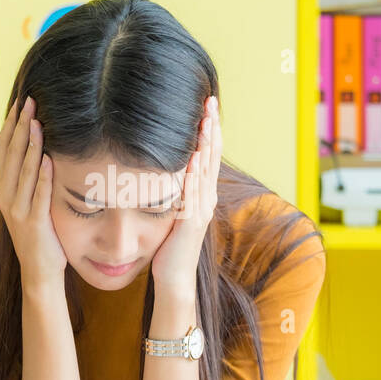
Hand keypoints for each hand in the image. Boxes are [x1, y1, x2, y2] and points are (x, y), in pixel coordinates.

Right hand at [0, 96, 66, 289]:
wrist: (39, 270)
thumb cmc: (39, 232)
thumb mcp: (28, 200)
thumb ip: (28, 176)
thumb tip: (39, 144)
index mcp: (3, 188)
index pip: (4, 149)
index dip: (11, 124)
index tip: (20, 102)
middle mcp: (6, 196)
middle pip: (12, 154)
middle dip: (21, 126)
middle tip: (30, 102)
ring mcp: (19, 211)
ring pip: (24, 171)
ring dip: (31, 146)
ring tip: (37, 123)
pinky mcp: (35, 223)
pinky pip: (39, 196)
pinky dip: (44, 177)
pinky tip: (50, 160)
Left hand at [151, 95, 220, 289]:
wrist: (173, 278)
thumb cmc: (168, 246)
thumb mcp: (172, 211)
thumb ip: (174, 190)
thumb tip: (168, 167)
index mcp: (202, 194)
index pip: (208, 155)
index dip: (210, 130)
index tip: (207, 106)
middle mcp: (206, 198)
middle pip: (212, 156)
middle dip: (212, 128)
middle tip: (210, 101)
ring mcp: (201, 209)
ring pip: (206, 170)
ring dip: (207, 145)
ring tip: (206, 120)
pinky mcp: (191, 222)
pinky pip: (193, 194)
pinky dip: (194, 175)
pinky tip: (193, 157)